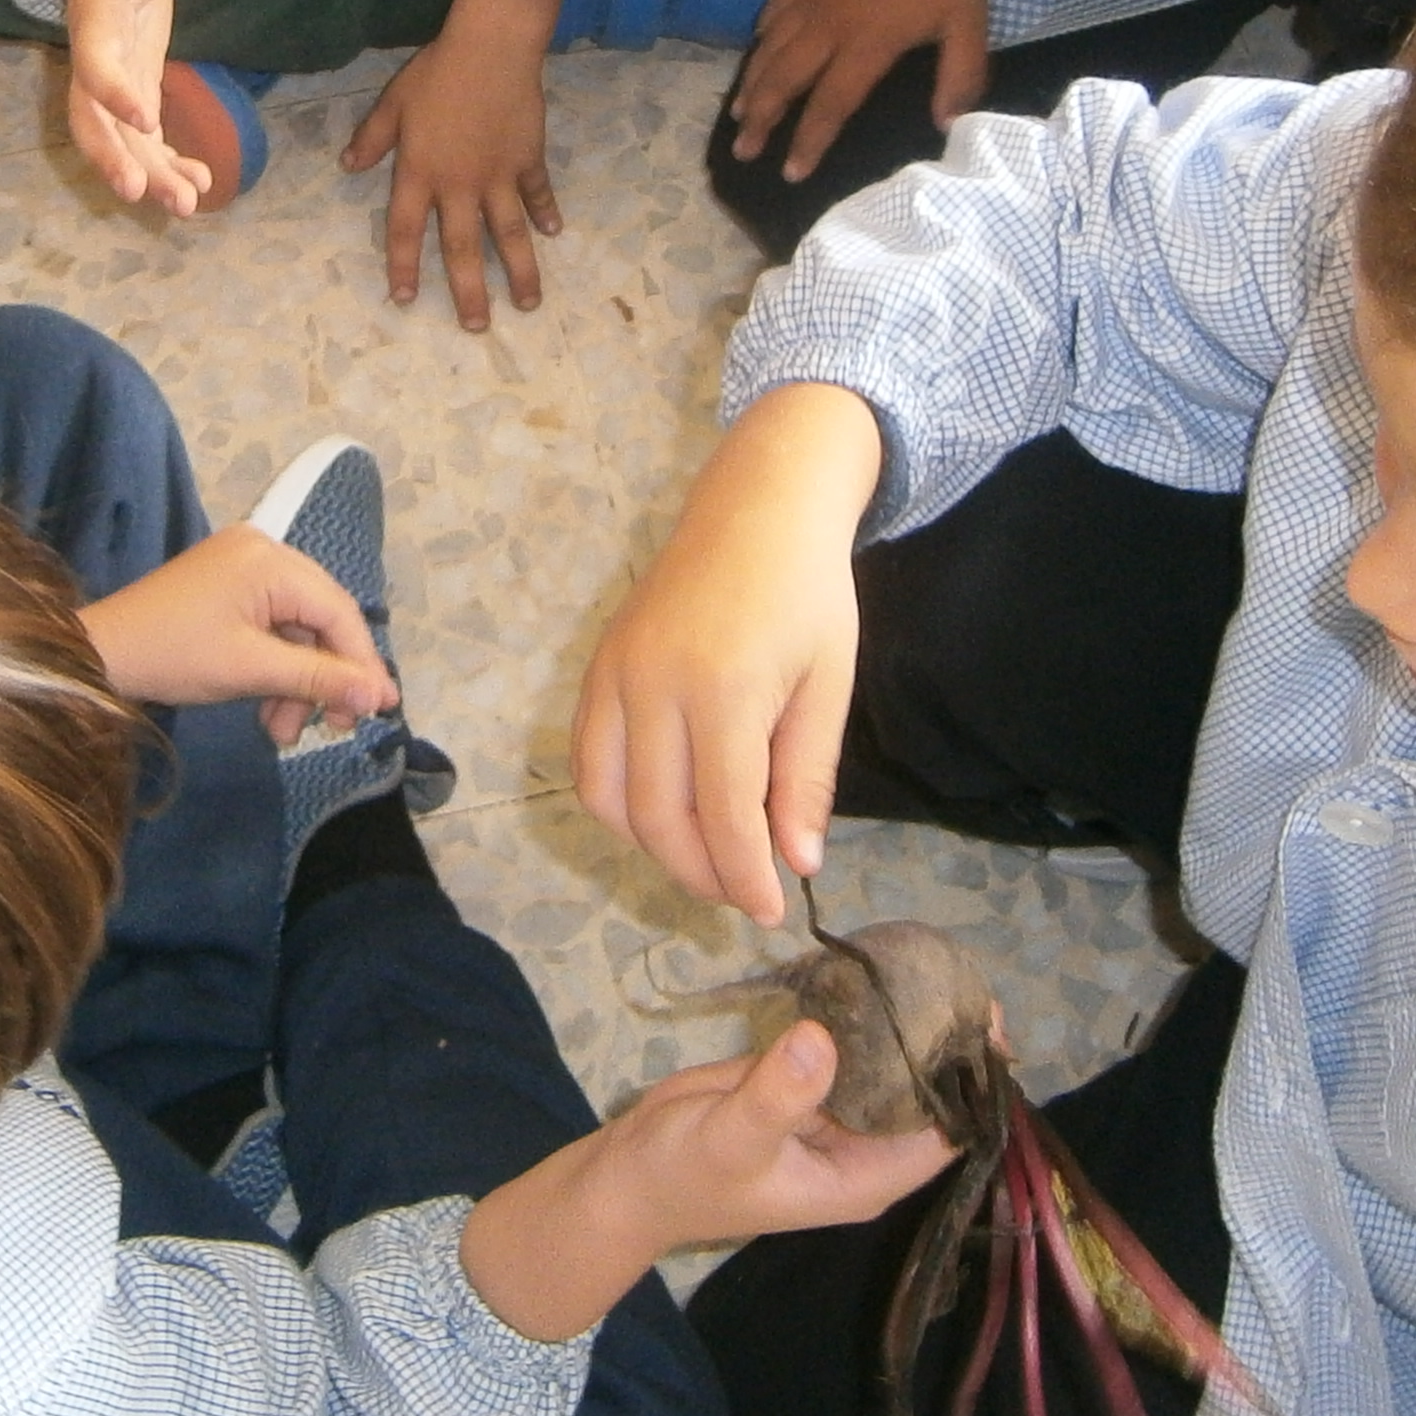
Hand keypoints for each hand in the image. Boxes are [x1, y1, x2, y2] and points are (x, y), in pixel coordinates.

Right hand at [51, 0, 214, 214]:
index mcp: (94, 22)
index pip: (94, 62)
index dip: (113, 92)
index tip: (145, 119)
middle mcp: (95, 63)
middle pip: (91, 120)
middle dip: (112, 158)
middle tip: (137, 192)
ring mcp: (113, 85)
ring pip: (119, 142)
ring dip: (148, 176)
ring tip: (185, 205)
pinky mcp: (133, 94)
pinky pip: (142, 141)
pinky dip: (165, 165)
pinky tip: (201, 184)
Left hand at [79, 523, 397, 745]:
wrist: (100, 655)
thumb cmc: (172, 656)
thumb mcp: (250, 671)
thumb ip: (318, 679)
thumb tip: (378, 697)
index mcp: (269, 559)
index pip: (338, 611)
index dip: (362, 663)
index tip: (381, 709)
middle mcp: (263, 550)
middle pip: (320, 618)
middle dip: (325, 678)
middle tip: (333, 728)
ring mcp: (243, 565)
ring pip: (297, 629)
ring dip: (297, 682)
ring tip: (281, 731)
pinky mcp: (228, 586)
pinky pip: (271, 626)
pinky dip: (274, 668)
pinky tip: (266, 708)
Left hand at [343, 0, 563, 329]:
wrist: (491, 49)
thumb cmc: (437, 72)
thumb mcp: (394, 103)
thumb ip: (373, 138)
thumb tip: (348, 166)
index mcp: (420, 173)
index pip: (406, 230)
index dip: (404, 267)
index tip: (405, 300)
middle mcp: (459, 185)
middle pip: (464, 248)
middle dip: (470, 292)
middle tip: (476, 328)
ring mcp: (498, 176)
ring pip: (509, 234)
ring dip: (519, 271)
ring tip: (527, 304)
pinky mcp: (528, 160)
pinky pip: (537, 193)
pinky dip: (545, 212)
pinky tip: (554, 234)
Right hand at [456, 1018, 960, 1343]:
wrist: (628, 1176)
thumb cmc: (684, 1175)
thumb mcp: (730, 1138)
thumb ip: (777, 1095)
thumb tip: (824, 1037)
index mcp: (865, 1177)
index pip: (948, 1133)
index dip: (974, 1083)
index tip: (984, 1019)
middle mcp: (863, 1147)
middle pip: (929, 1094)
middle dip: (948, 1042)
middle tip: (957, 973)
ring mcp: (834, 1113)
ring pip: (892, 1065)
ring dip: (910, 1022)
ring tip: (929, 960)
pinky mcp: (805, 1083)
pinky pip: (850, 1046)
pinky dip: (863, 1014)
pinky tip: (874, 968)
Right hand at [573, 382, 884, 923]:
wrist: (758, 505)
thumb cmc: (808, 593)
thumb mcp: (827, 684)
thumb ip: (806, 777)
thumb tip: (796, 863)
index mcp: (724, 688)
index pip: (724, 816)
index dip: (745, 876)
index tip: (770, 909)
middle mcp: (655, 683)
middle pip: (662, 817)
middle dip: (702, 872)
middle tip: (742, 892)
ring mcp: (616, 673)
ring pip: (610, 799)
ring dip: (654, 846)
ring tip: (705, 857)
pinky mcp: (598, 665)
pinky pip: (588, 759)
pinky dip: (617, 804)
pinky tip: (663, 812)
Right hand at [729, 0, 991, 185]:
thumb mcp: (968, 21)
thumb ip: (961, 75)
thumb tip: (948, 125)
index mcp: (867, 44)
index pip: (830, 104)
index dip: (809, 142)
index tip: (791, 173)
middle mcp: (828, 27)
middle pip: (784, 82)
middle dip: (762, 121)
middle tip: (743, 152)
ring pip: (769, 50)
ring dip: (752, 86)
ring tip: (738, 116)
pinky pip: (772, 13)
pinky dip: (759, 38)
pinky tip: (756, 52)